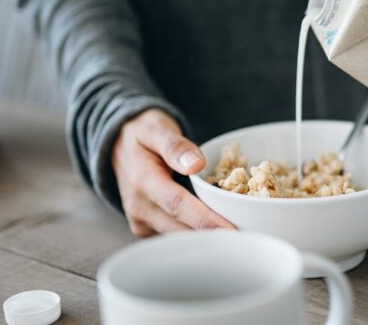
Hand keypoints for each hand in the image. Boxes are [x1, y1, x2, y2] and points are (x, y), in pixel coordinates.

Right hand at [111, 108, 234, 235]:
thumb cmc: (142, 134)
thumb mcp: (156, 128)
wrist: (117, 145)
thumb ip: (175, 145)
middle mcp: (139, 208)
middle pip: (182, 229)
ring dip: (208, 238)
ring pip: (180, 238)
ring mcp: (141, 222)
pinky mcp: (146, 229)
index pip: (177, 205)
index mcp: (142, 181)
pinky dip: (198, 235)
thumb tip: (196, 164)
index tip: (232, 232)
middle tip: (251, 239)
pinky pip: (176, 236)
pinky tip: (219, 231)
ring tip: (242, 238)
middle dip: (215, 236)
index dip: (206, 221)